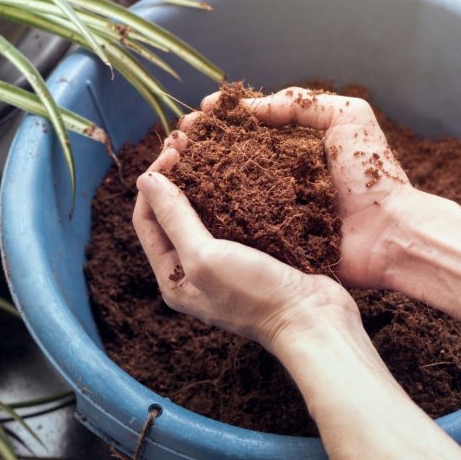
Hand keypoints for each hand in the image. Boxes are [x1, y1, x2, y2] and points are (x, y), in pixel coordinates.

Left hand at [133, 133, 363, 351]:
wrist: (314, 320)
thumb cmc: (255, 295)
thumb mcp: (205, 257)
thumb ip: (174, 218)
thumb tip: (145, 179)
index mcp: (173, 277)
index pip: (146, 220)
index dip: (153, 182)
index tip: (172, 150)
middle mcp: (194, 269)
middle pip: (172, 212)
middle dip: (175, 174)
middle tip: (188, 139)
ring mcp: (224, 261)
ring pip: (204, 210)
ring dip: (204, 178)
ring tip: (211, 145)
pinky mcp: (254, 253)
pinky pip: (234, 215)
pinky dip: (232, 190)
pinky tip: (242, 167)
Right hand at [185, 87, 416, 288]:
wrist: (390, 235)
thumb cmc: (373, 175)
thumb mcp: (348, 118)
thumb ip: (302, 103)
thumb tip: (250, 107)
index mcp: (296, 146)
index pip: (250, 124)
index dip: (224, 116)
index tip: (200, 112)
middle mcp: (279, 175)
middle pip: (231, 153)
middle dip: (202, 142)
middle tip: (178, 138)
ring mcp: (272, 207)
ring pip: (226, 186)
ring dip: (198, 173)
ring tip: (174, 162)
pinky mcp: (270, 238)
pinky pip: (235, 222)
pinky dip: (210, 210)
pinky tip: (186, 200)